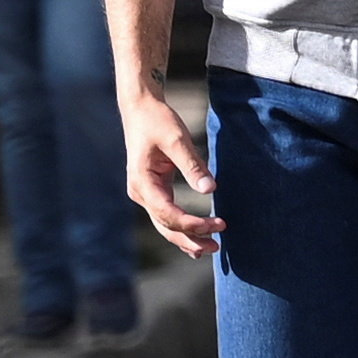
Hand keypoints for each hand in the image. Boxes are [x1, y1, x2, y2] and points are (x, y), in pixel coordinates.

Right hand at [123, 87, 220, 257]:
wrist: (141, 109)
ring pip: (164, 224)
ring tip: (210, 248)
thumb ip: (193, 166)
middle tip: (216, 247)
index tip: (217, 224)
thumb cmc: (158, 121)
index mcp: (142, 182)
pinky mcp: (153, 190)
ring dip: (186, 238)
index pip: (167, 213)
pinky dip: (181, 228)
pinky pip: (166, 214)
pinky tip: (196, 238)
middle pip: (164, 225)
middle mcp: (140, 192)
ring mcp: (145, 193)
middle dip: (190, 238)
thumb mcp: (177, 140)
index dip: (192, 224)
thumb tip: (211, 190)